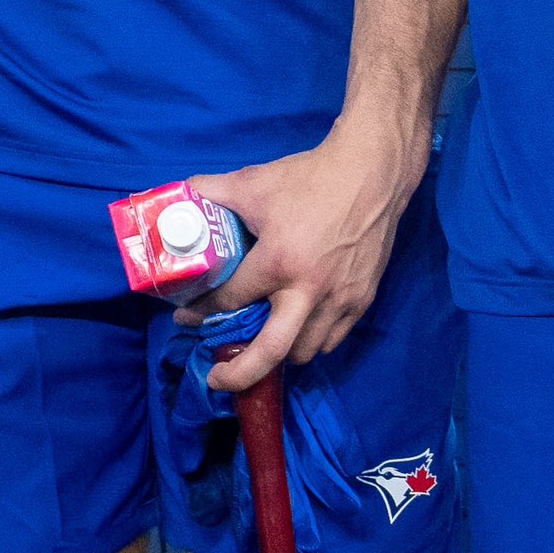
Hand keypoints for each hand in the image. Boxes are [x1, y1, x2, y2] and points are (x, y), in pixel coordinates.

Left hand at [187, 120, 415, 396]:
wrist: (372, 174)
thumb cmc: (309, 179)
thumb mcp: (253, 182)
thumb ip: (212, 191)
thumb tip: (181, 193)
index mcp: (279, 262)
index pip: (231, 300)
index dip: (202, 313)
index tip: (185, 319)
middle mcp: (309, 290)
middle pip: (272, 352)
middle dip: (240, 375)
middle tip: (217, 378)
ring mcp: (340, 299)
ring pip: (305, 351)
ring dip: (278, 356)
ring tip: (257, 347)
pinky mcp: (362, 300)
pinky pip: (332, 339)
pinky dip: (310, 342)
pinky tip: (294, 331)